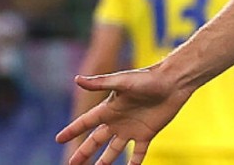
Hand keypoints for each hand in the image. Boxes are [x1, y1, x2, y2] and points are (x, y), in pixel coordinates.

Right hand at [56, 68, 190, 164]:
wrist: (173, 82)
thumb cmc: (148, 78)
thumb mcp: (123, 81)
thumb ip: (101, 83)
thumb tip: (77, 79)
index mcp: (109, 108)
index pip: (86, 122)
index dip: (72, 131)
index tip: (59, 139)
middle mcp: (118, 120)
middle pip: (96, 141)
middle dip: (83, 152)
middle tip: (71, 164)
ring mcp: (132, 129)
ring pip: (113, 150)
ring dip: (104, 162)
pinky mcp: (147, 133)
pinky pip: (138, 153)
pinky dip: (134, 163)